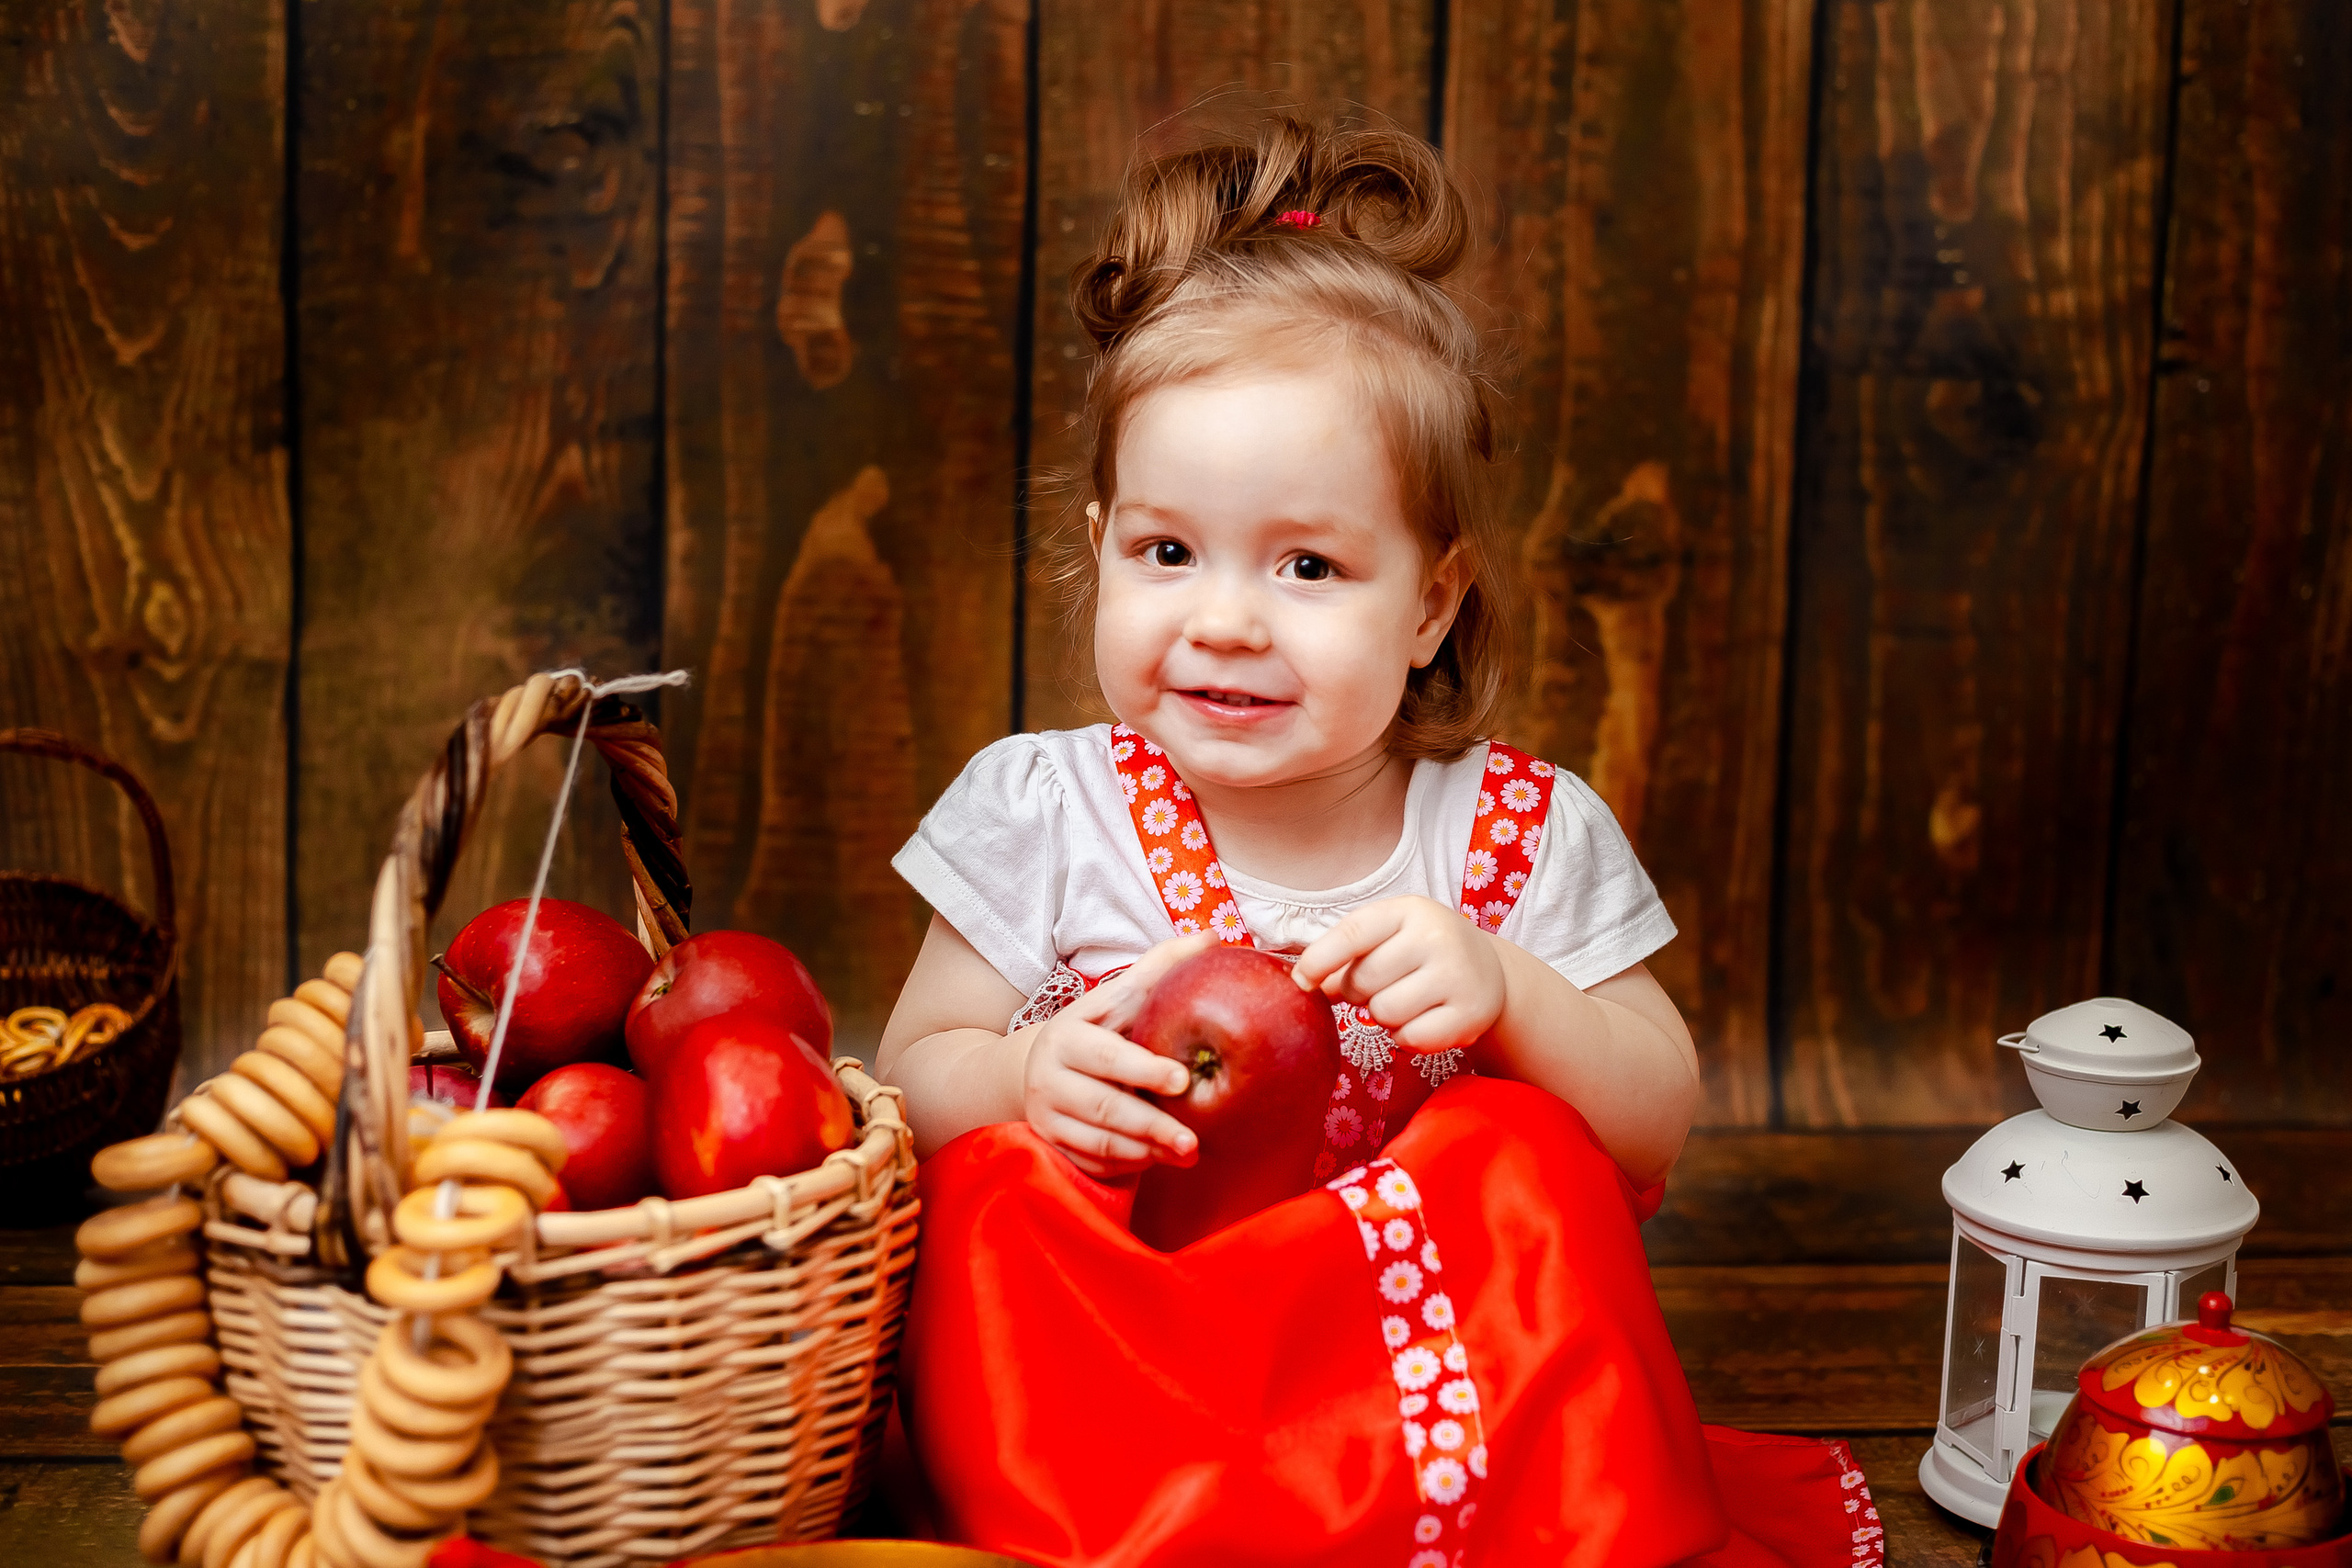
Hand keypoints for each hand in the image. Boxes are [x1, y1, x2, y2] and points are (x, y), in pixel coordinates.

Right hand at [1022, 931, 1218, 1176]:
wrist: (1037, 1067)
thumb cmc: (1096, 1030)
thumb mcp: (1118, 997)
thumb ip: (1161, 968)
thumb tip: (1213, 937)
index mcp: (1068, 1035)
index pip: (1107, 1056)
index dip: (1144, 1069)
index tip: (1182, 1081)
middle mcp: (1049, 1077)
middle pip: (1105, 1107)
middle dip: (1152, 1125)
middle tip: (1193, 1142)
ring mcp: (1046, 1116)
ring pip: (1098, 1142)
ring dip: (1145, 1152)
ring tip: (1187, 1154)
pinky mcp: (1051, 1146)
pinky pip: (1092, 1163)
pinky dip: (1126, 1166)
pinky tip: (1157, 1162)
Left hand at [1291, 895, 1504, 1052]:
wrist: (1489, 971)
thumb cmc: (1422, 950)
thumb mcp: (1389, 933)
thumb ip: (1346, 950)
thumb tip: (1304, 982)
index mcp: (1409, 910)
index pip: (1352, 934)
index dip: (1319, 961)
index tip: (1301, 981)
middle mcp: (1437, 937)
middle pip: (1362, 982)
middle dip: (1358, 993)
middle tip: (1381, 986)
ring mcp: (1457, 976)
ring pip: (1384, 1013)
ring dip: (1383, 1016)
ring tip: (1406, 1000)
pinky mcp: (1470, 1014)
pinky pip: (1410, 1039)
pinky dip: (1405, 1037)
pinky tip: (1422, 1019)